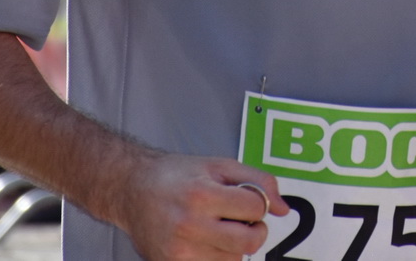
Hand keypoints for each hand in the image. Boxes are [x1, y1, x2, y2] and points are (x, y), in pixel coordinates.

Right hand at [114, 151, 289, 260]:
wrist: (132, 190)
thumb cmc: (176, 175)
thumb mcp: (219, 165)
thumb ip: (258, 181)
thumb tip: (283, 208)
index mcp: (202, 195)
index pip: (257, 208)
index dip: (258, 203)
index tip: (246, 200)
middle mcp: (189, 225)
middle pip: (250, 242)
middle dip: (255, 230)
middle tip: (242, 221)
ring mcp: (180, 252)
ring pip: (234, 259)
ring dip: (234, 245)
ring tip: (216, 227)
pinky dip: (218, 256)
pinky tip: (206, 241)